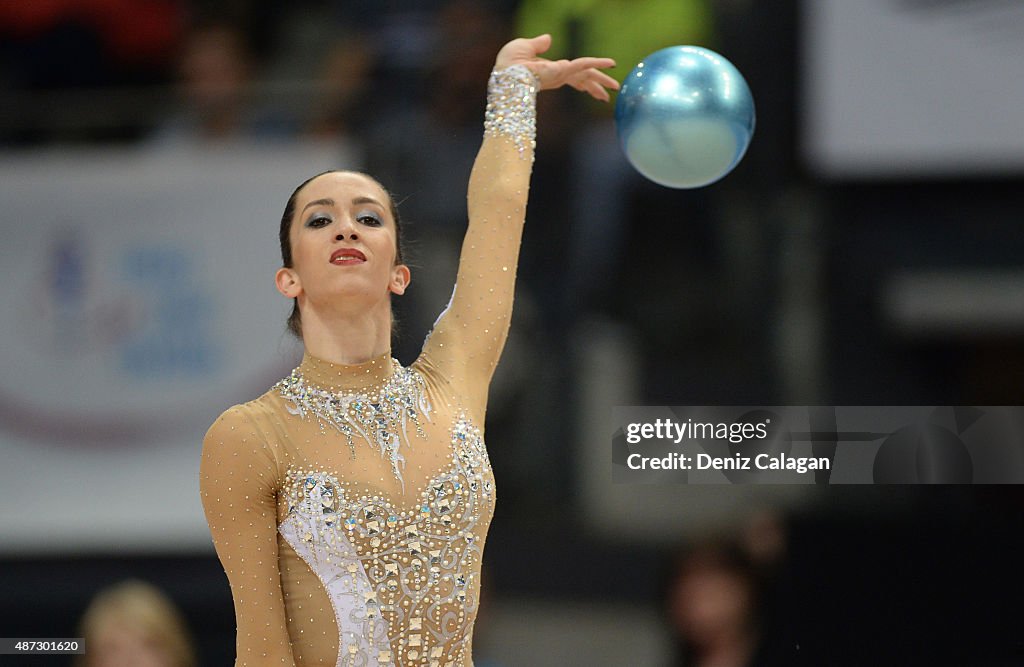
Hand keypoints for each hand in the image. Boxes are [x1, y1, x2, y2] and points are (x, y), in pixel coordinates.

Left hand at [494, 34, 619, 101]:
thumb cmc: (509, 63)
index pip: (572, 76)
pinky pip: (584, 65)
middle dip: (597, 86)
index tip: (593, 87)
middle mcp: (558, 76)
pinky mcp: (563, 71)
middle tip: (610, 93)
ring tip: (615, 88)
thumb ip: (538, 44)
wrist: (506, 72)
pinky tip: (610, 63)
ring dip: (601, 82)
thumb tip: (548, 39)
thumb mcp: (524, 47)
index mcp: (550, 72)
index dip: (584, 80)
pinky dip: (597, 63)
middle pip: (583, 80)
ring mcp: (562, 74)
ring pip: (587, 76)